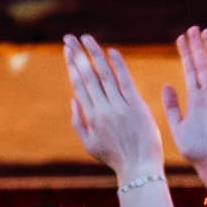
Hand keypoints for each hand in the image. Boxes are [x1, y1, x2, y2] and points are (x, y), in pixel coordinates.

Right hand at [64, 34, 164, 180]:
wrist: (139, 168)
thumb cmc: (115, 158)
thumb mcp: (90, 145)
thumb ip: (79, 122)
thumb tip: (73, 100)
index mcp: (91, 117)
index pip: (79, 85)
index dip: (72, 66)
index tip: (67, 51)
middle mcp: (103, 109)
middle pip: (87, 76)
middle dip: (77, 54)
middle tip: (70, 37)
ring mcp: (119, 106)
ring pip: (104, 74)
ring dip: (94, 54)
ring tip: (86, 38)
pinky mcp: (136, 106)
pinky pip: (125, 81)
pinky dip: (118, 65)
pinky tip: (111, 51)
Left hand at [161, 26, 206, 184]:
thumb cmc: (195, 151)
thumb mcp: (178, 127)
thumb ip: (172, 106)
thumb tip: (166, 85)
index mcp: (196, 101)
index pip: (191, 71)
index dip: (187, 54)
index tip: (181, 38)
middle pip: (203, 66)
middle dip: (198, 48)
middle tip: (193, 28)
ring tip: (205, 32)